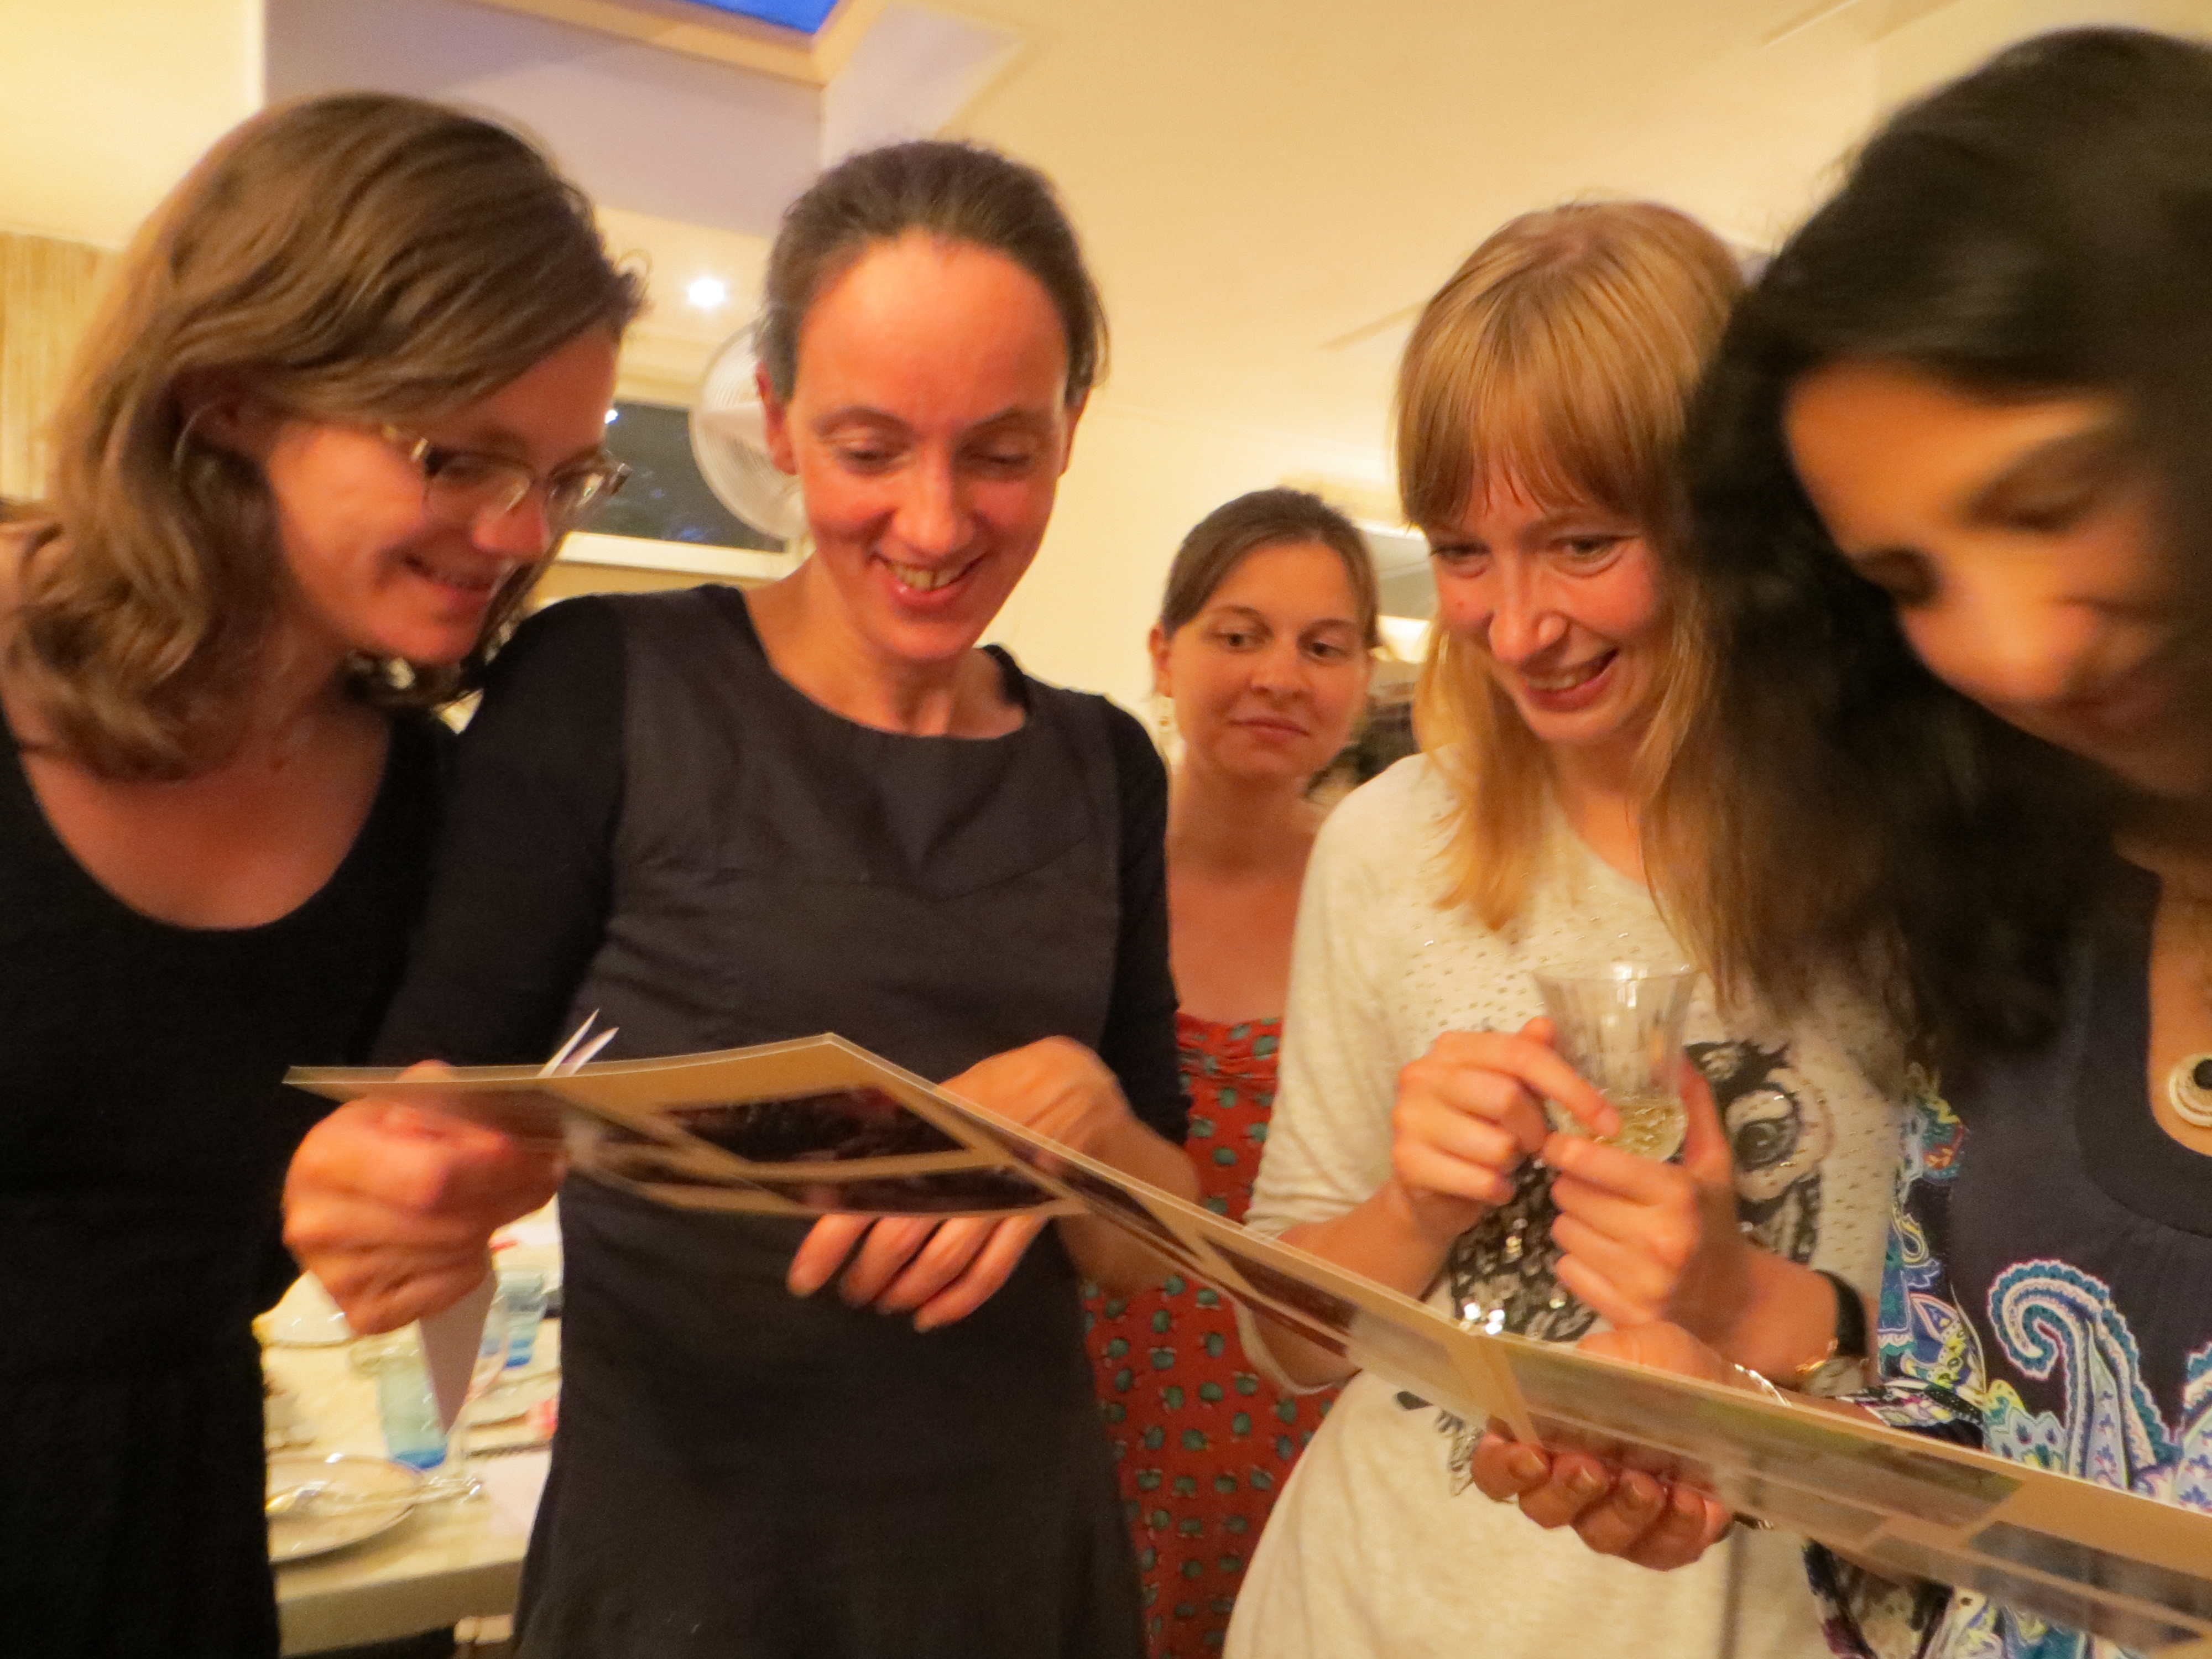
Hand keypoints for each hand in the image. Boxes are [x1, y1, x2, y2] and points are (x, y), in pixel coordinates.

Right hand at [283, 1062, 564, 1333]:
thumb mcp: (407, 1100)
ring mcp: (340, 1279)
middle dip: (513, 1194)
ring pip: (456, 1253)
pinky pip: (450, 1289)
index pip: (433, 1174)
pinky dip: (474, 1262)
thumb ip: (454, 1103)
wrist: (332, 1196)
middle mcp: (322, 1224)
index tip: (540, 1154)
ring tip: (508, 1198)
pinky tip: (469, 1238)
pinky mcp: (365, 1315)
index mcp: (328, 1159)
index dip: (496, 1168)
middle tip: (548, 1174)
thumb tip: (511, 1136)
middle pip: (451, 1220)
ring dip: (497, 1223)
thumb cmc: (376, 1140)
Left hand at [783, 1037, 1122, 1328]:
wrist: (1073, 1083)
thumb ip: (899, 1139)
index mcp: (930, 1133)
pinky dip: (960, 1301)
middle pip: (901, 1238)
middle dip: (868, 1276)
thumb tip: (838, 1180)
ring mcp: (999, 1193)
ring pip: (943, 1262)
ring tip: (886, 1302)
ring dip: (907, 1292)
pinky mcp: (1031, 1214)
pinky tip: (932, 1317)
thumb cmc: (995, 1090)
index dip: (829, 1242)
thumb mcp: (942, 1101)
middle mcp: (961, 1166)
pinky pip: (993, 1270)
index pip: (866, 1193)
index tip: (803, 1280)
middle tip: (851, 1293)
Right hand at [1381, 1020, 1614, 1249]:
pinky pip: (1478, 1180)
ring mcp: (1408, 1117)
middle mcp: (1422, 1074)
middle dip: (1536, 1130)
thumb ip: (1525, 1060)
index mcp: (1452, 1049)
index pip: (1520, 1054)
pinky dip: (1498, 1190)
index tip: (1609, 1123)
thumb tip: (1546, 1025)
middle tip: (1536, 1146)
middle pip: (1507, 1097)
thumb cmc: (1475, 1133)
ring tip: (1502, 1164)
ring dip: (1512, 1164)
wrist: (1427, 1191)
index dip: (1571, 1087)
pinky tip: (1491, 1187)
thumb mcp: (1506, 1092)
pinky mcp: (1405, 1162)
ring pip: (1495, 1145)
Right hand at [1467, 1323, 1737, 1569]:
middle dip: (1565, 1492)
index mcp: (1543, 1435)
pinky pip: (1658, 1552)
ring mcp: (1614, 1517)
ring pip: (1600, 1536)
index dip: (1502, 1469)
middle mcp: (1569, 1485)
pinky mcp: (1662, 1540)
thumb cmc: (1666, 1369)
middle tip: (1593, 1467)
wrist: (1730, 1396)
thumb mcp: (1636, 1348)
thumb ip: (1599, 1359)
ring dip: (1623, 1513)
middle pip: (1542, 1510)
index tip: (1531, 1456)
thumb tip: (1571, 1375)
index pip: (1495, 1468)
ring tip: (1651, 1483)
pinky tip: (1692, 1501)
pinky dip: (1674, 1531)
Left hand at [1543, 1062, 1748, 1336]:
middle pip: (1570, 1195)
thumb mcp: (1715, 1164)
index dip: (1567, 1148)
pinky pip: (1566, 1270)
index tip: (1556, 1141)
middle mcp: (1660, 1241)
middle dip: (1572, 1185)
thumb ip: (1694, 1108)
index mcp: (1679, 1196)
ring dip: (1571, 1221)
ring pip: (1563, 1231)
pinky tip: (1601, 1254)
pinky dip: (1575, 1260)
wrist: (1735, 1304)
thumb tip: (1674, 1054)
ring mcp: (1641, 1282)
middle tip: (1587, 1185)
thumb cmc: (1716, 1222)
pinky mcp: (1623, 1313)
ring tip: (1598, 1219)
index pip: (1596, 1163)